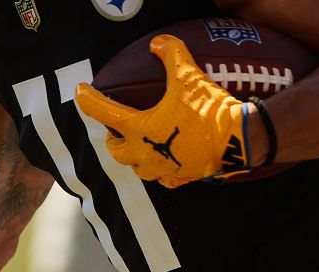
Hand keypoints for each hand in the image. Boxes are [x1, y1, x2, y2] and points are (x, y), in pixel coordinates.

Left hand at [76, 35, 252, 187]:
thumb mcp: (188, 74)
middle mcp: (146, 153)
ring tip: (140, 146)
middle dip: (113, 139)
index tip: (81, 91)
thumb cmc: (208, 108)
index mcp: (140, 128)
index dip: (87, 100)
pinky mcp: (183, 177)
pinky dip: (160, 172)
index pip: (103, 113)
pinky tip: (165, 163)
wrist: (238, 138)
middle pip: (117, 151)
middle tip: (118, 127)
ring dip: (135, 157)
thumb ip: (171, 53)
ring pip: (138, 169)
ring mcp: (164, 169)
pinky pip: (164, 180)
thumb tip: (158, 44)